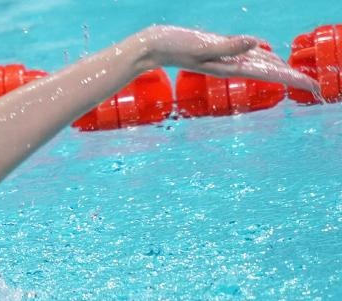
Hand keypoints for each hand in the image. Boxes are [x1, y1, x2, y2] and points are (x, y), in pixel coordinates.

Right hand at [134, 25, 321, 95]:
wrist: (153, 47)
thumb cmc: (174, 45)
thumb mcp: (201, 45)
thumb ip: (227, 45)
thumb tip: (254, 42)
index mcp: (232, 66)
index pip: (271, 73)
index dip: (294, 79)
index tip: (314, 88)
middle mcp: (232, 64)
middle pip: (271, 73)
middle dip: (294, 79)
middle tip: (316, 88)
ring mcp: (227, 58)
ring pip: (262, 65)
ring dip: (281, 72)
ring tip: (299, 78)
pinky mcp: (221, 50)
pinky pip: (249, 56)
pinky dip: (265, 58)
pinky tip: (270, 57)